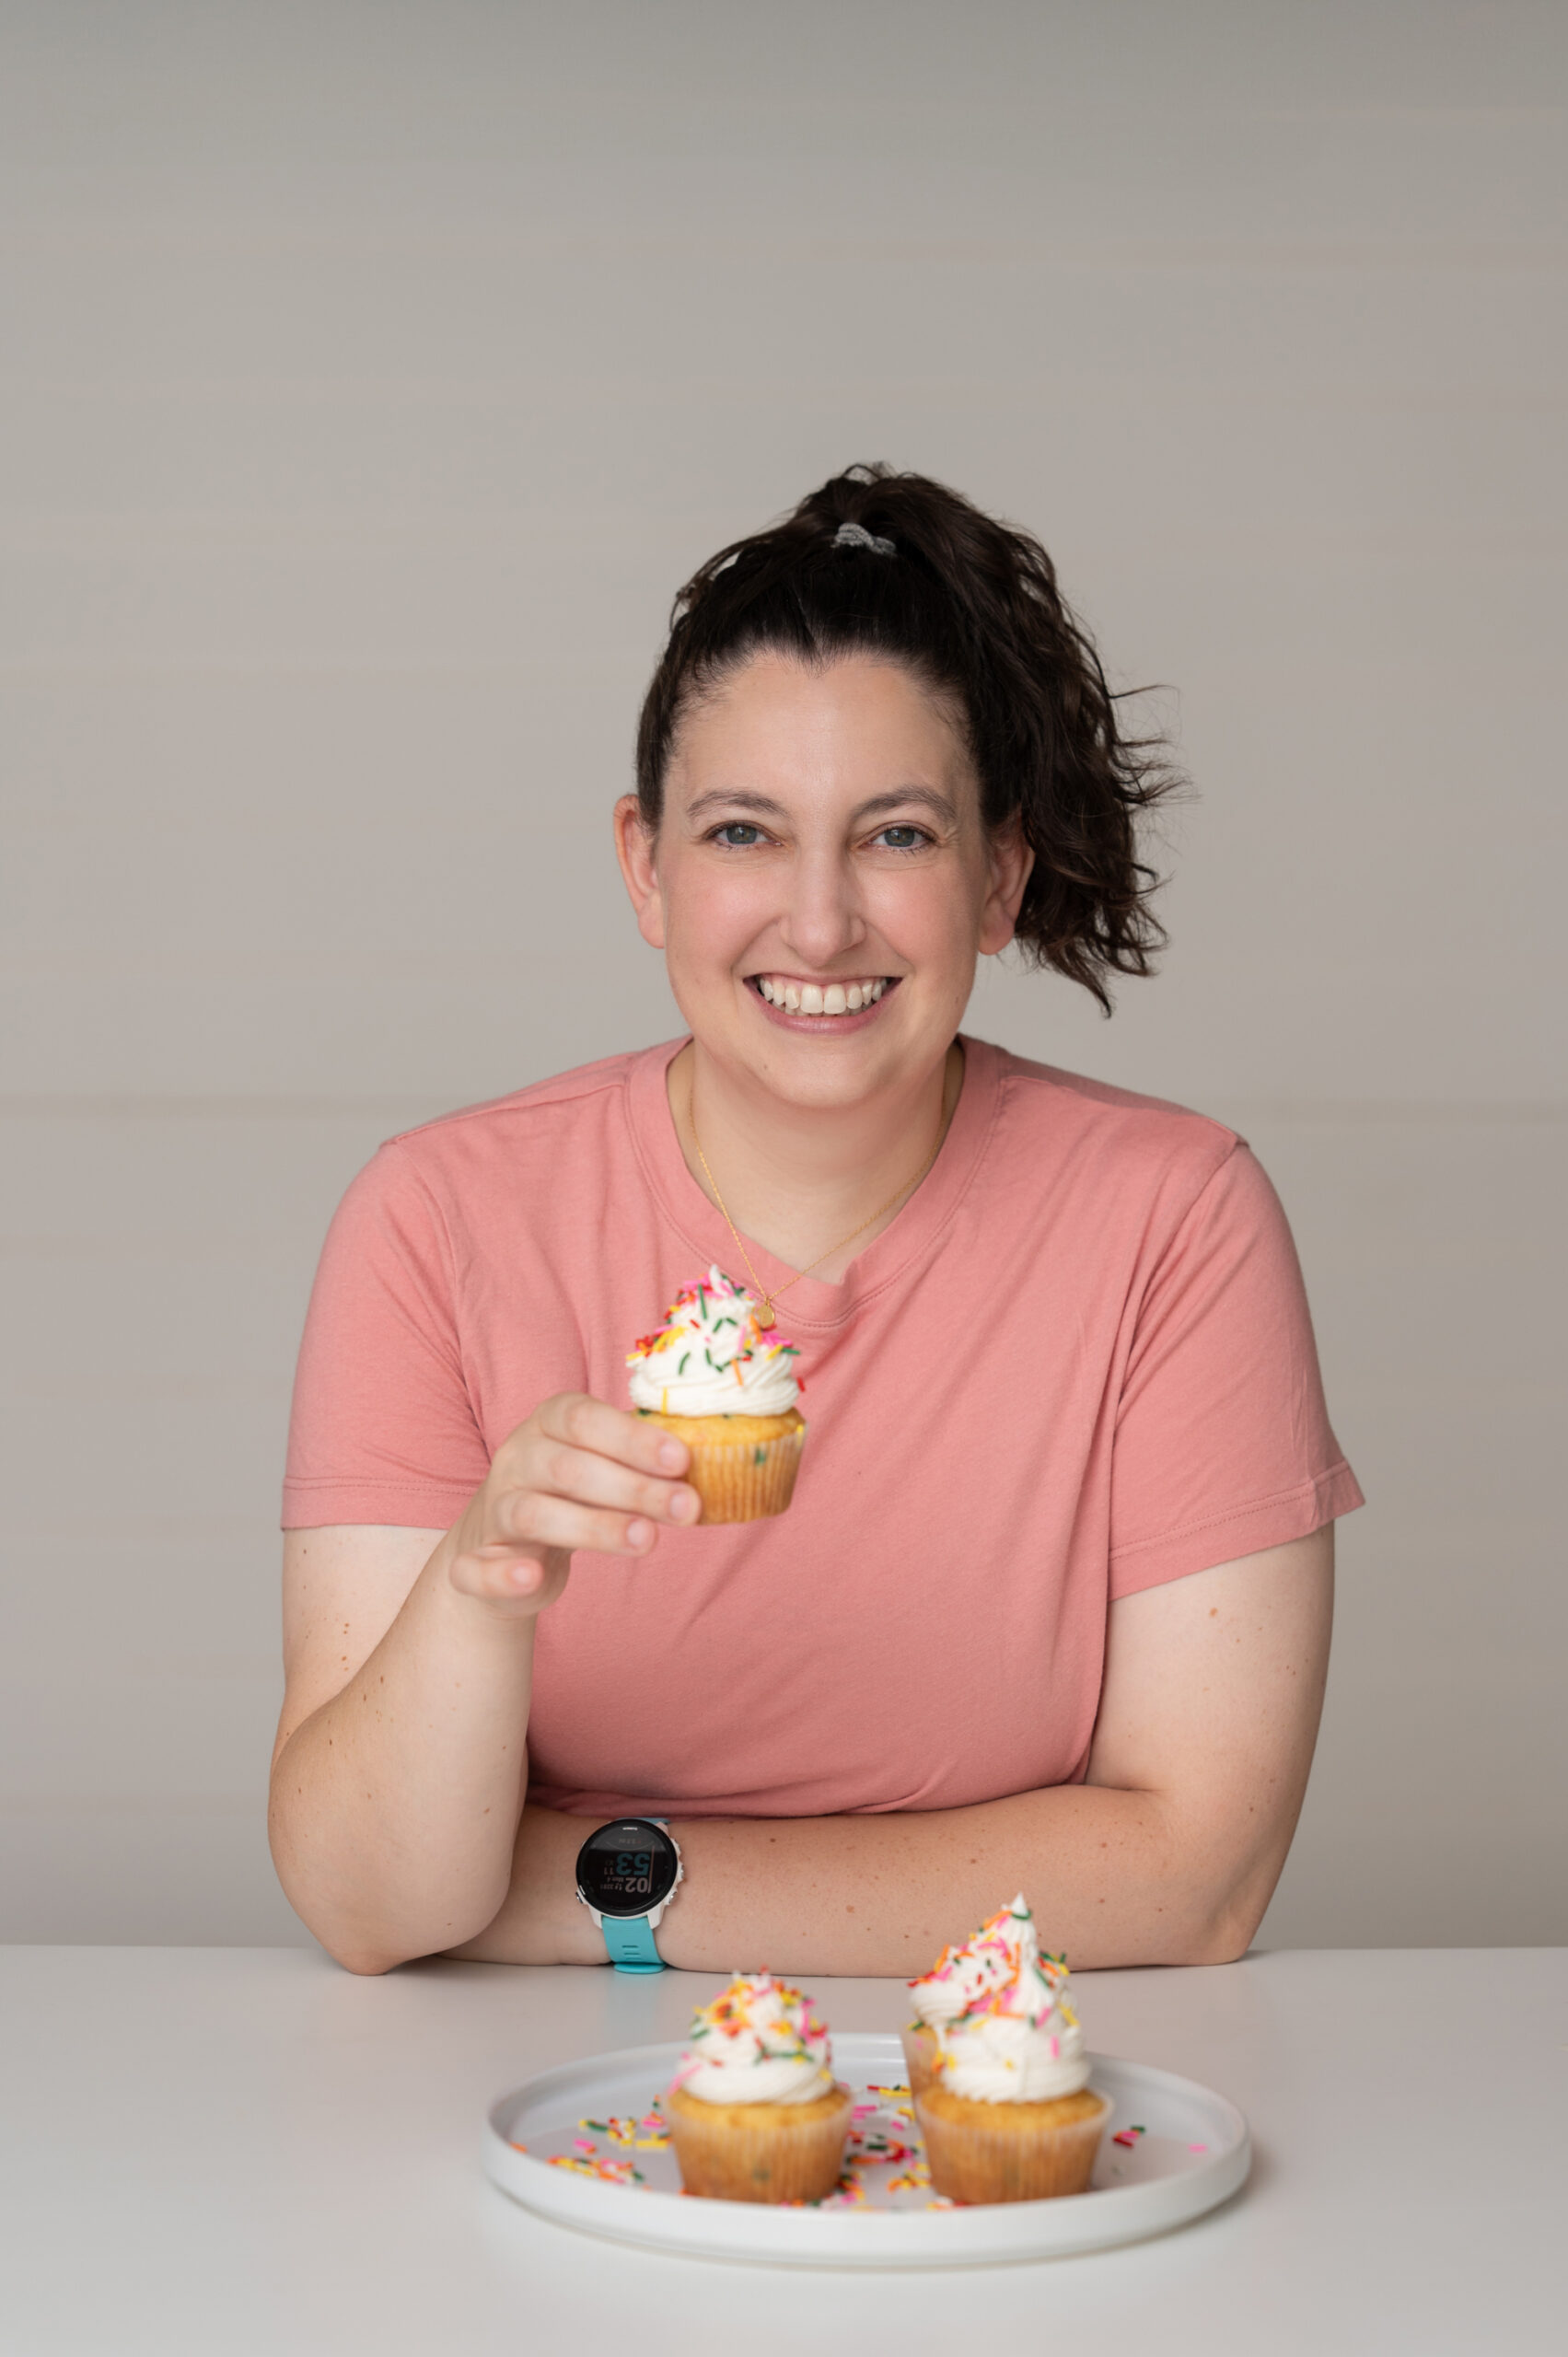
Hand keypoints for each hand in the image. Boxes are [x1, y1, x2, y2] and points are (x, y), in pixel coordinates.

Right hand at [447, 1393, 697, 1616]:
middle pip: (569, 1468)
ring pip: (534, 1513)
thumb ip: (645, 1463)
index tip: (682, 1460)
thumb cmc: (574, 1491)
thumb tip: (716, 1466)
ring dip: (593, 1527)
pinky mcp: (476, 1560)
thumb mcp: (606, 1464)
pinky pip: (477, 1566)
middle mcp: (518, 1458)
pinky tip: (533, 1579)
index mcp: (549, 1422)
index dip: (633, 1438)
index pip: (585, 1419)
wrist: (504, 1540)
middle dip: (632, 1488)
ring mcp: (494, 1508)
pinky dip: (502, 1574)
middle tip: (686, 1508)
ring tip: (647, 1541)